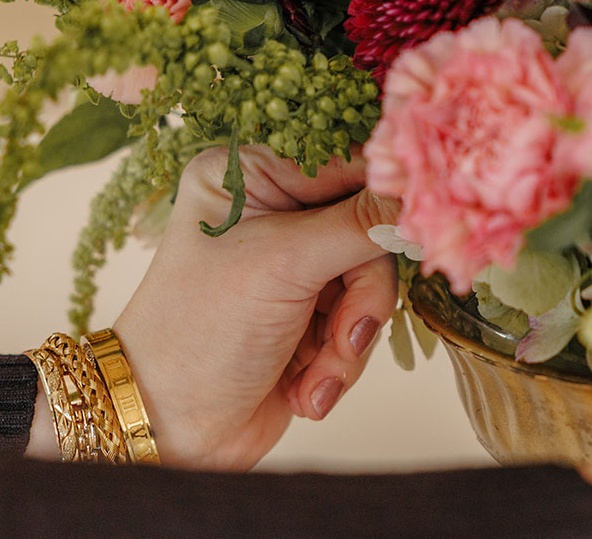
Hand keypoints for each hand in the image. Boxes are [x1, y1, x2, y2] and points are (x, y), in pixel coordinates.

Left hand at [100, 145, 398, 469]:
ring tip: (317, 373)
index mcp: (250, 175)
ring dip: (349, 337)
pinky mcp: (308, 315)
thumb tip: (423, 192)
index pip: (345, 161)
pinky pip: (358, 322)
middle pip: (367, 228)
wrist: (168, 430)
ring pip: (369, 281)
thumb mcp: (285, 264)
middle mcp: (273, 212)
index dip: (385, 192)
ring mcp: (292, 266)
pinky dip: (338, 361)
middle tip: (346, 334)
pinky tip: (305, 389)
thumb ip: (362, 224)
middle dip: (360, 294)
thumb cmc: (200, 331)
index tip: (419, 220)